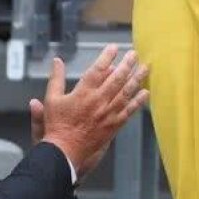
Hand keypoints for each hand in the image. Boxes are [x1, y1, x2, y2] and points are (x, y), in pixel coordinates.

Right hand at [34, 45, 148, 179]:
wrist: (65, 151)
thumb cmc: (57, 125)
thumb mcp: (52, 99)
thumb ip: (56, 78)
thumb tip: (57, 61)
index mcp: (83, 92)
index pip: (98, 69)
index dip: (107, 57)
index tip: (114, 48)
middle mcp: (98, 100)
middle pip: (116, 78)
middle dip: (127, 64)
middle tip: (134, 54)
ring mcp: (108, 113)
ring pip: (126, 92)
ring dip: (137, 79)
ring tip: (145, 68)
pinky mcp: (114, 124)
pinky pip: (130, 110)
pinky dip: (139, 101)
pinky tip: (146, 92)